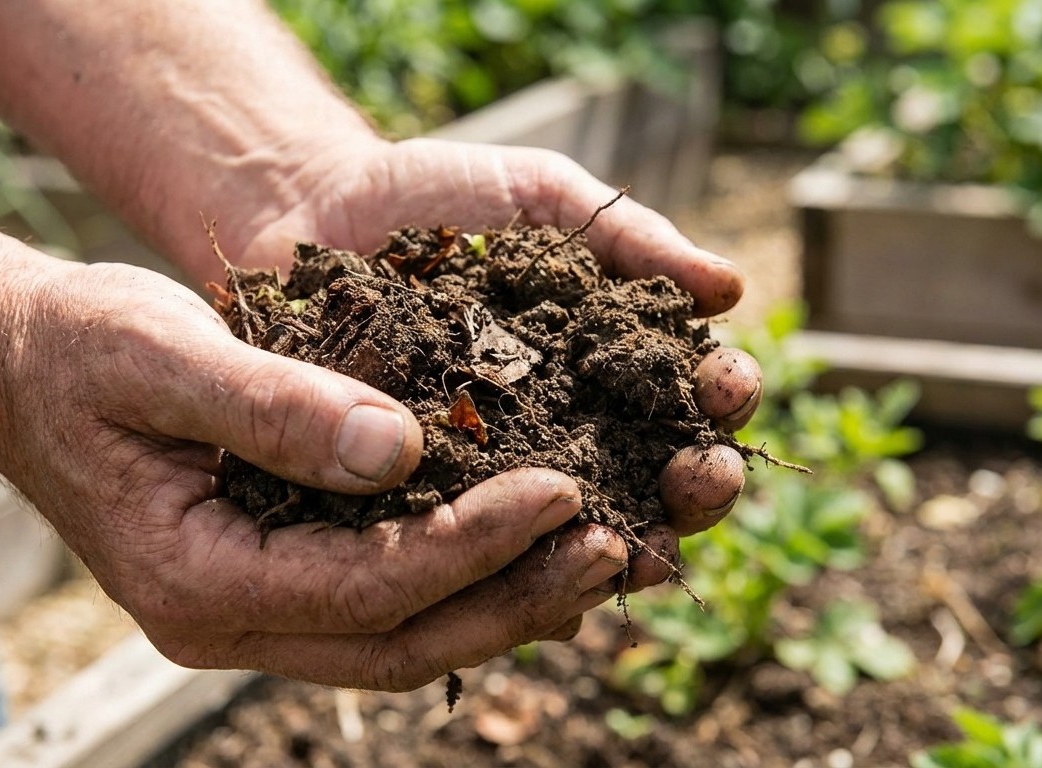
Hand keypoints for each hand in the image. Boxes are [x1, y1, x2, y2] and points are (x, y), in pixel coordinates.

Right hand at [0, 140, 760, 691]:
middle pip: (402, 639)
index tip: (562, 489)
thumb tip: (404, 450)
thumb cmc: (79, 350)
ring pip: (405, 637)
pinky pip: (389, 601)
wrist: (24, 366)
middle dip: (514, 596)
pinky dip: (465, 578)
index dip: (473, 544)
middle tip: (614, 543)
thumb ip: (273, 403)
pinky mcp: (280, 576)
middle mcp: (231, 619)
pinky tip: (533, 540)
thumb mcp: (160, 353)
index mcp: (198, 579)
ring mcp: (255, 610)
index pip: (367, 586)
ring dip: (505, 600)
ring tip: (603, 551)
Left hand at [230, 137, 763, 599]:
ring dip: (624, 548)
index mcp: (609, 360)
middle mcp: (568, 430)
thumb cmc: (437, 198)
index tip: (727, 386)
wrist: (314, 212)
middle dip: (695, 485)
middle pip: (654, 479)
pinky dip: (519, 580)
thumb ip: (627, 236)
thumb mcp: (538, 197)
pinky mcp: (430, 506)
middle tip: (703, 476)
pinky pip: (481, 557)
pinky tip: (544, 588)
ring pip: (579, 534)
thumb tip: (728, 287)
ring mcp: (500, 476)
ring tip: (638, 545)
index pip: (688, 393)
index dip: (720, 395)